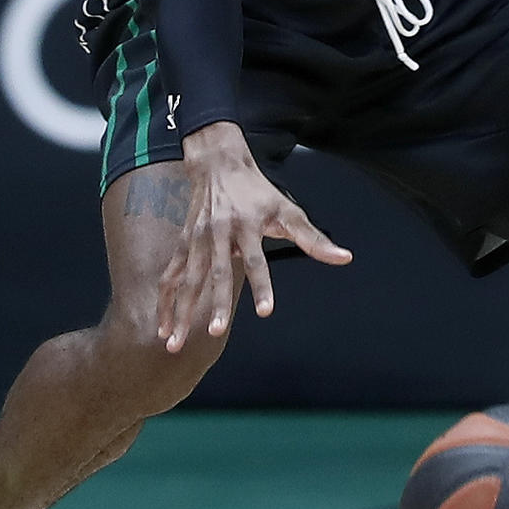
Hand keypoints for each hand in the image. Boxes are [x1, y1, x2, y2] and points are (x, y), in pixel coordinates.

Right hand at [157, 126, 350, 352]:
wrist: (218, 165)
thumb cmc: (258, 191)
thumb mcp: (288, 209)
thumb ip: (313, 239)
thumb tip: (345, 258)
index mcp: (247, 225)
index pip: (257, 260)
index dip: (263, 285)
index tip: (266, 311)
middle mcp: (219, 232)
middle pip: (217, 273)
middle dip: (215, 304)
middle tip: (215, 332)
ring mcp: (197, 239)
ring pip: (188, 280)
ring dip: (181, 312)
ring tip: (176, 343)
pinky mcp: (183, 243)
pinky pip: (171, 276)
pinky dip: (165, 302)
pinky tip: (164, 328)